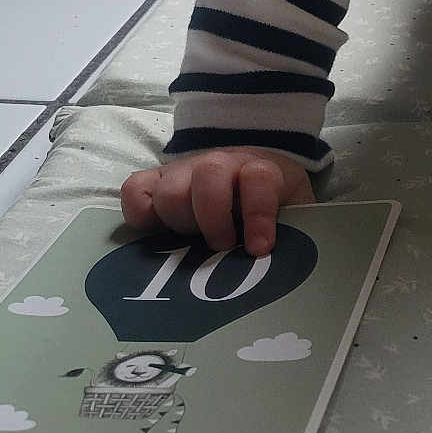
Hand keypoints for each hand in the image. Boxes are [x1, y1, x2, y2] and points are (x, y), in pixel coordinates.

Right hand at [120, 147, 315, 256]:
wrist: (252, 171)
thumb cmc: (274, 204)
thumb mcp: (296, 214)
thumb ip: (296, 233)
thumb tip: (289, 267)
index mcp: (260, 169)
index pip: (259, 179)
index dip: (258, 213)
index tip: (259, 248)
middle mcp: (221, 165)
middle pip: (208, 177)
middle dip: (213, 218)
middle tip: (221, 246)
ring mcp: (186, 171)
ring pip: (171, 188)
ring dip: (181, 220)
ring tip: (193, 242)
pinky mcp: (158, 182)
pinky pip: (135, 189)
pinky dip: (139, 211)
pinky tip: (155, 232)